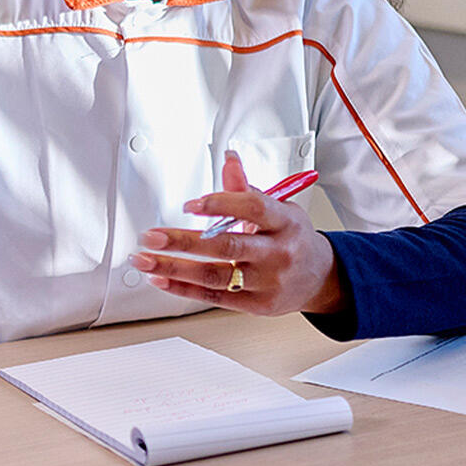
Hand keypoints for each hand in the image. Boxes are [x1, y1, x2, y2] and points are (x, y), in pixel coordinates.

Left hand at [130, 153, 343, 316]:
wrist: (320, 277)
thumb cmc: (293, 238)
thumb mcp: (279, 208)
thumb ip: (246, 189)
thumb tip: (229, 160)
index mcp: (284, 222)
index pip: (252, 208)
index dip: (219, 204)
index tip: (189, 204)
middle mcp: (277, 253)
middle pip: (226, 246)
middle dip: (183, 241)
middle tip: (152, 236)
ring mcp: (267, 281)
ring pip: (214, 275)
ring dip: (174, 268)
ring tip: (145, 260)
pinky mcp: (256, 305)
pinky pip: (214, 297)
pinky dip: (183, 289)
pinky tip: (161, 280)